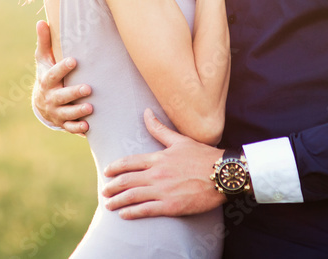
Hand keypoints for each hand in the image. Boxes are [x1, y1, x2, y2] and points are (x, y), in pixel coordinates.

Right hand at [32, 20, 92, 134]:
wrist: (42, 102)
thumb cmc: (47, 73)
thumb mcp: (43, 58)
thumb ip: (45, 41)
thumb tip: (42, 21)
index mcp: (46, 80)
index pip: (53, 74)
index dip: (62, 68)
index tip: (74, 60)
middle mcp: (50, 97)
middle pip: (61, 96)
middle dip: (74, 93)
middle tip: (88, 88)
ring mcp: (56, 111)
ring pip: (67, 113)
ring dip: (78, 111)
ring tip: (91, 108)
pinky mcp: (63, 122)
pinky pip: (70, 127)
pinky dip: (77, 128)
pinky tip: (88, 126)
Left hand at [102, 108, 224, 217]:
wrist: (223, 175)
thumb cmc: (203, 156)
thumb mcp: (180, 140)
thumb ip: (159, 129)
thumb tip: (146, 112)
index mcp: (158, 158)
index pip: (129, 163)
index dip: (115, 168)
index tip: (106, 171)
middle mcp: (157, 174)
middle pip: (126, 181)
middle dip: (111, 187)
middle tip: (104, 190)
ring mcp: (163, 191)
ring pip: (133, 197)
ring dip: (118, 201)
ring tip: (109, 204)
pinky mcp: (171, 206)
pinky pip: (146, 210)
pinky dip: (132, 212)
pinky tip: (124, 215)